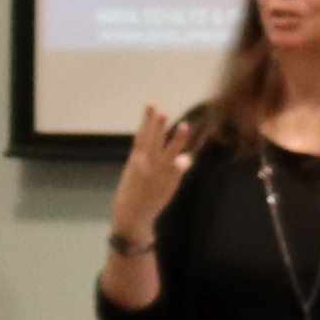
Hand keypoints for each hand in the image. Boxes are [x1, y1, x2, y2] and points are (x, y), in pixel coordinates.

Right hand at [108, 104, 200, 242]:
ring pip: (169, 151)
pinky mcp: (168, 182)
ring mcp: (158, 172)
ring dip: (177, 139)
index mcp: (136, 159)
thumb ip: (150, 161)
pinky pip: (178, 169)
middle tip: (161, 110)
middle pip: (153, 140)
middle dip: (157, 125)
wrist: (132, 214)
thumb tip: (160, 153)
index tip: (151, 105)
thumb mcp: (134, 174)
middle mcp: (146, 163)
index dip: (147, 120)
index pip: (142, 134)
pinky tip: (188, 158)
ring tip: (184, 125)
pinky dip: (183, 164)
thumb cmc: (132, 194)